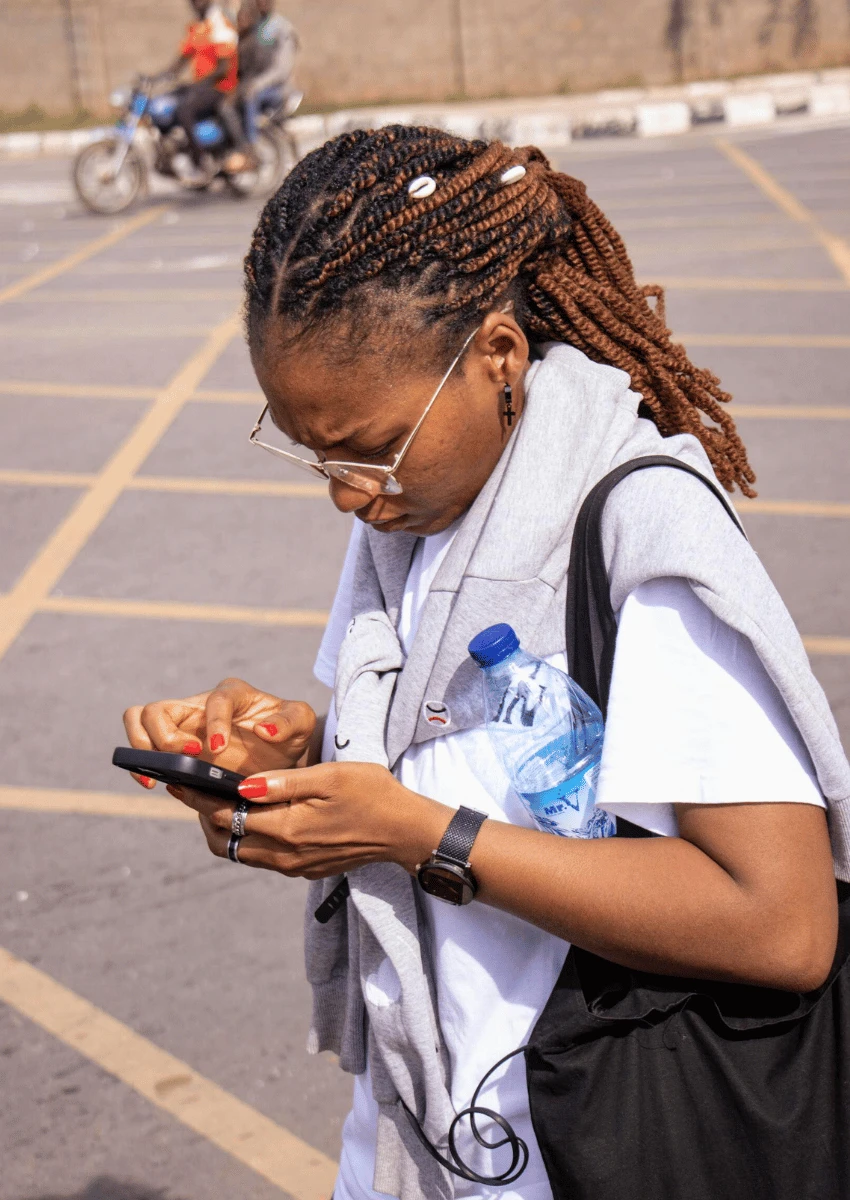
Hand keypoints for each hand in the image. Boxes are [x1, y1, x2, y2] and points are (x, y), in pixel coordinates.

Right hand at [123, 677, 316, 788]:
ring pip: (139, 719)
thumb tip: (264, 729)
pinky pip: (141, 746)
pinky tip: (153, 783)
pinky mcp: (172, 747)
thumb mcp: (302, 724)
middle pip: (160, 707)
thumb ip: (291, 721)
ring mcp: (181, 725)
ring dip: (142, 746)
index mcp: (234, 694)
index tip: (219, 748)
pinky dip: (138, 764)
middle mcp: (200, 705)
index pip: (217, 699)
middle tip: (189, 757)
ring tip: (159, 774)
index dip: (215, 722)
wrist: (277, 758)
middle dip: (165, 736)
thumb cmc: (288, 735)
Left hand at [169, 761, 451, 878]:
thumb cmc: (372, 794)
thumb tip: (240, 785)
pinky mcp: (302, 869)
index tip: (175, 780)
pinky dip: (245, 836)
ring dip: (221, 828)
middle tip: (191, 788)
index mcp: (288, 829)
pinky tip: (249, 813)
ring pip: (239, 852)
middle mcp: (284, 855)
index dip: (196, 797)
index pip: (225, 814)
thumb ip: (284, 782)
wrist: (405, 832)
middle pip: (223, 840)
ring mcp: (293, 866)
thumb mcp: (330, 777)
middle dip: (201, 814)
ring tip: (214, 798)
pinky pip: (260, 856)